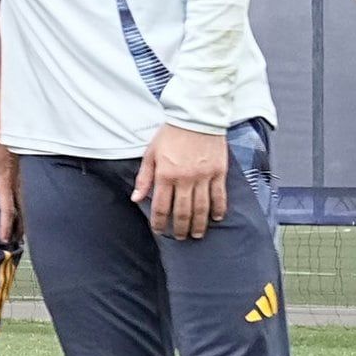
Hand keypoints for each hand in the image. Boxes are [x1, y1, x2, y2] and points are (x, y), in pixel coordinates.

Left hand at [130, 123, 222, 240]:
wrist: (196, 118)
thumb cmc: (170, 135)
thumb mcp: (150, 154)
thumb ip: (144, 178)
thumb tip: (136, 199)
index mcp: (165, 174)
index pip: (160, 206)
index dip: (159, 221)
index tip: (159, 230)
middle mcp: (185, 179)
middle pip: (182, 211)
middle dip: (180, 228)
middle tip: (180, 237)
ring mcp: (204, 177)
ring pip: (202, 207)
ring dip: (199, 224)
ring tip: (196, 234)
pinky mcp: (219, 172)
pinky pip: (219, 196)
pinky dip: (218, 209)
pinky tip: (216, 218)